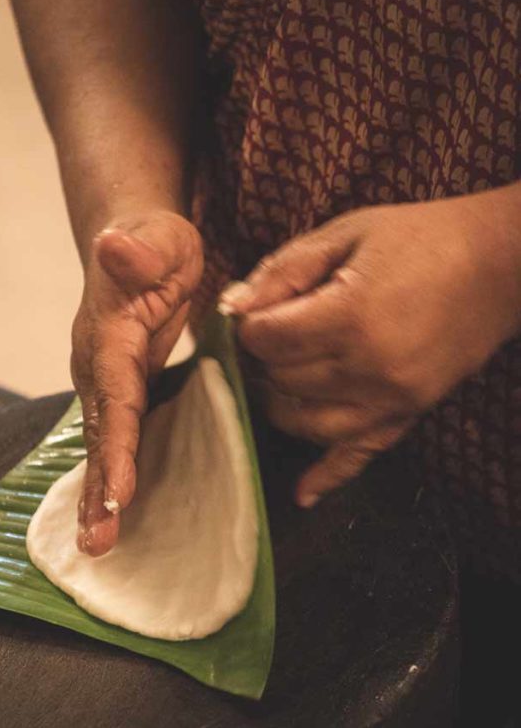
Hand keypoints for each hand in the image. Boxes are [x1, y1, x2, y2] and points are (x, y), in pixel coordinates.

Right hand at [72, 210, 202, 554]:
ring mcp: (101, 384)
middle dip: (95, 490)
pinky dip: (105, 482)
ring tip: (95, 544)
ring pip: (97, 446)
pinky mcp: (115, 396)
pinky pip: (109, 443)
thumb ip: (138, 249)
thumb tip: (110, 245)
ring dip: (95, 497)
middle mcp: (96, 367)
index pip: (114, 398)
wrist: (136, 245)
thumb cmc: (157, 243)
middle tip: (96, 541)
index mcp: (109, 337)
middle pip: (96, 434)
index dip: (116, 446)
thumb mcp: (158, 238)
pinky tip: (106, 517)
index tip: (118, 491)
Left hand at [220, 187, 520, 505]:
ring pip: (304, 422)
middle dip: (263, 360)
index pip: (267, 340)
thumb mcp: (347, 233)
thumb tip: (233, 307)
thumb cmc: (421, 238)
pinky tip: (301, 493)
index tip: (253, 315)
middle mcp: (368, 367)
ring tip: (278, 377)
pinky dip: (326, 477)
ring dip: (280, 402)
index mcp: (351, 315)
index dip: (248, 327)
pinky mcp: (406, 416)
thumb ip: (285, 270)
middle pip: (281, 380)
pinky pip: (358, 457)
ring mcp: (389, 399)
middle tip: (268, 339)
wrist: (500, 265)